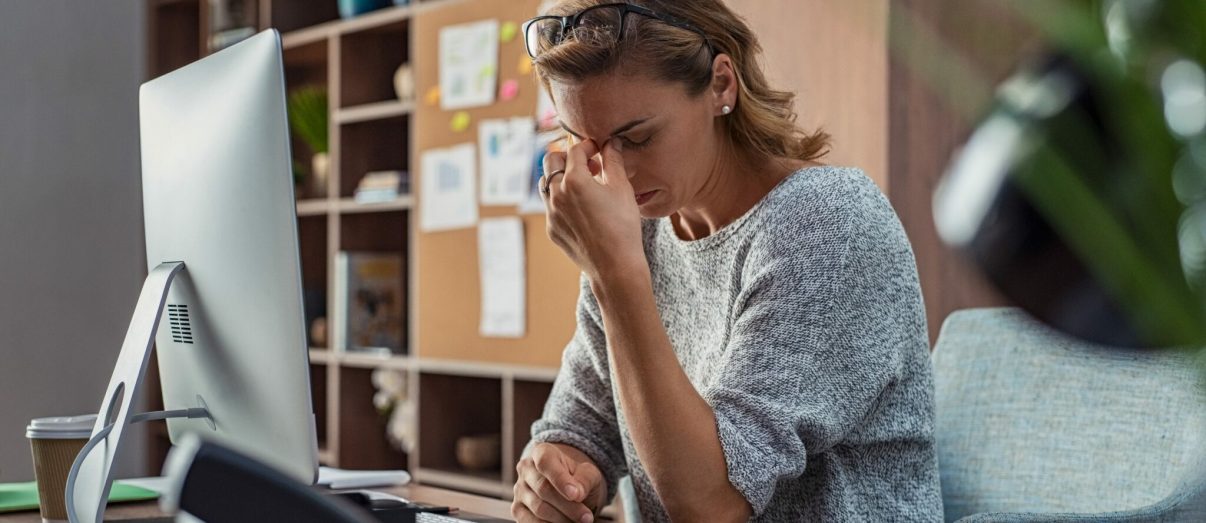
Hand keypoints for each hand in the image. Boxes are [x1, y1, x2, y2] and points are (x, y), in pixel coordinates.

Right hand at [512, 442, 606, 522]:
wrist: (568, 488)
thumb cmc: (577, 478)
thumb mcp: (588, 474)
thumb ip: (584, 480)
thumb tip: (577, 493)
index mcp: (542, 452)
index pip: (546, 463)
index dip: (560, 480)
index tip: (576, 495)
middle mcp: (526, 470)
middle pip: (544, 489)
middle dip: (568, 507)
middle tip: (586, 517)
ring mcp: (519, 490)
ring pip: (539, 508)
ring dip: (562, 519)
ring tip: (580, 522)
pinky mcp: (518, 510)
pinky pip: (531, 522)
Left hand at [541, 138, 645, 282]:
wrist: (615, 266)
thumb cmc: (622, 226)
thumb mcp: (622, 188)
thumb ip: (614, 160)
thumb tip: (611, 142)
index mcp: (574, 180)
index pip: (575, 150)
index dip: (588, 146)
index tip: (598, 150)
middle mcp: (557, 194)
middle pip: (550, 160)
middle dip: (567, 157)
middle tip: (587, 164)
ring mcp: (551, 213)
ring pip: (546, 183)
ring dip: (560, 177)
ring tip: (582, 185)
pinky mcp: (552, 229)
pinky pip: (550, 206)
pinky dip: (562, 199)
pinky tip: (582, 208)